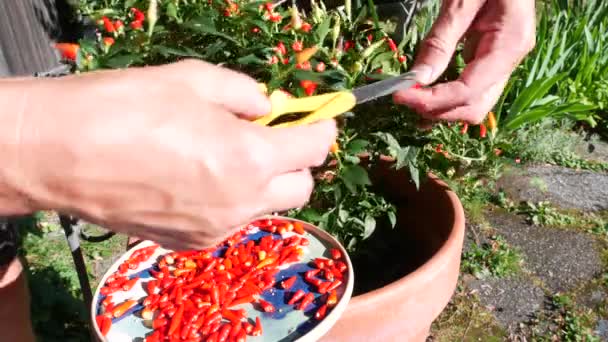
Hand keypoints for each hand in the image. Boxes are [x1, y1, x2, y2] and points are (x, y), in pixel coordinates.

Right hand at [11, 60, 336, 248]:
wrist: (59, 153)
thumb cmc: (125, 106)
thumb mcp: (194, 79)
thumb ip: (245, 93)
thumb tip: (268, 106)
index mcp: (251, 158)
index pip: (315, 148)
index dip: (320, 127)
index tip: (314, 117)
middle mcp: (242, 202)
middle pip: (301, 186)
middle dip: (296, 160)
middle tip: (270, 136)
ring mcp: (217, 227)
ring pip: (266, 205)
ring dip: (262, 180)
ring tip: (224, 154)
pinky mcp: (190, 242)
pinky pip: (230, 219)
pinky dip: (230, 199)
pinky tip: (196, 177)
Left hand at [394, 0, 535, 123]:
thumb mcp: (462, 0)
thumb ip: (441, 40)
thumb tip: (418, 78)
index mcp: (510, 44)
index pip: (469, 91)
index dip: (434, 101)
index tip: (401, 96)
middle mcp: (510, 60)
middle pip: (475, 107)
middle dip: (438, 111)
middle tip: (403, 99)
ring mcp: (503, 61)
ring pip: (474, 103)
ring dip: (442, 110)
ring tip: (409, 102)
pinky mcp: (491, 58)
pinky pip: (470, 88)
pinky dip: (446, 97)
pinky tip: (424, 96)